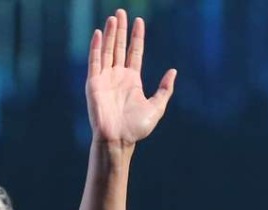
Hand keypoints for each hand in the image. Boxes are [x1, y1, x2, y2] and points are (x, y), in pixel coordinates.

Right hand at [85, 9, 175, 146]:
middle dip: (121, 29)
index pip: (134, 52)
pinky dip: (96, 47)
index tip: (139, 21)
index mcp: (132, 80)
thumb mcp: (157, 107)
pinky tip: (100, 33)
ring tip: (113, 17)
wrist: (119, 139)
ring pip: (107, 50)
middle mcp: (117, 76)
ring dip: (110, 34)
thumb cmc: (136, 128)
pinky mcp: (94, 83)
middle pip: (119, 47)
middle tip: (121, 11)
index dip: (137, 37)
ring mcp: (105, 79)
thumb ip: (164, 89)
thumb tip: (173, 71)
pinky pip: (95, 61)